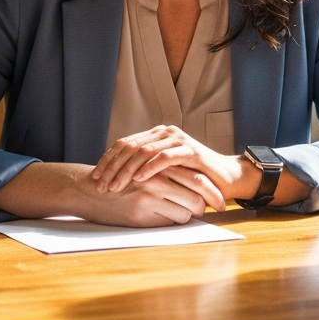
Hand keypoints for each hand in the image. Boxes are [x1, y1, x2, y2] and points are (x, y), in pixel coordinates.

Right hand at [0, 161, 218, 226]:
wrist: (89, 189)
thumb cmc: (120, 180)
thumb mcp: (145, 170)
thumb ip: (166, 173)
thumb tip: (193, 187)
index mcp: (162, 165)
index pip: (197, 179)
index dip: (213, 191)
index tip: (221, 201)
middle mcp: (158, 178)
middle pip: (198, 193)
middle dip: (211, 203)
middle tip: (218, 209)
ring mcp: (150, 196)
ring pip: (186, 212)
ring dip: (191, 215)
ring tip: (192, 215)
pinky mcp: (140, 213)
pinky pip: (169, 222)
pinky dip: (175, 222)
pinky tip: (173, 220)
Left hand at [92, 125, 242, 203]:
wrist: (224, 177)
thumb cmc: (191, 177)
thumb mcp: (163, 172)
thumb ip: (143, 168)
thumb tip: (113, 178)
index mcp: (155, 135)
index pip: (124, 144)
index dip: (107, 160)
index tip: (94, 178)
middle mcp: (165, 133)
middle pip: (130, 147)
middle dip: (112, 167)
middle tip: (100, 185)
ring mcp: (178, 139)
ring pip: (144, 152)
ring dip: (127, 170)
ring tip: (115, 186)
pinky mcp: (190, 150)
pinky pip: (165, 157)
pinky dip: (150, 168)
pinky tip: (139, 179)